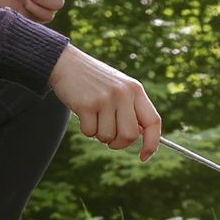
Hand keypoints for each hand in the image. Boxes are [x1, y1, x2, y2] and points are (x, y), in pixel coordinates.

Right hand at [50, 45, 161, 160]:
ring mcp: (105, 98)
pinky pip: (90, 133)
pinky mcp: (86, 104)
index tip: (144, 156)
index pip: (153, 122)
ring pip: (108, 137)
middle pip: (130, 136)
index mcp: (136, 91)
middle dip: (119, 143)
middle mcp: (123, 94)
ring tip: (95, 119)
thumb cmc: (97, 82)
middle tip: (110, 138)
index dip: (152, 143)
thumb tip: (143, 137)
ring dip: (100, 136)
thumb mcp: (121, 89)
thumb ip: (133, 110)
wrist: (66, 63)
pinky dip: (87, 130)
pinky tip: (84, 115)